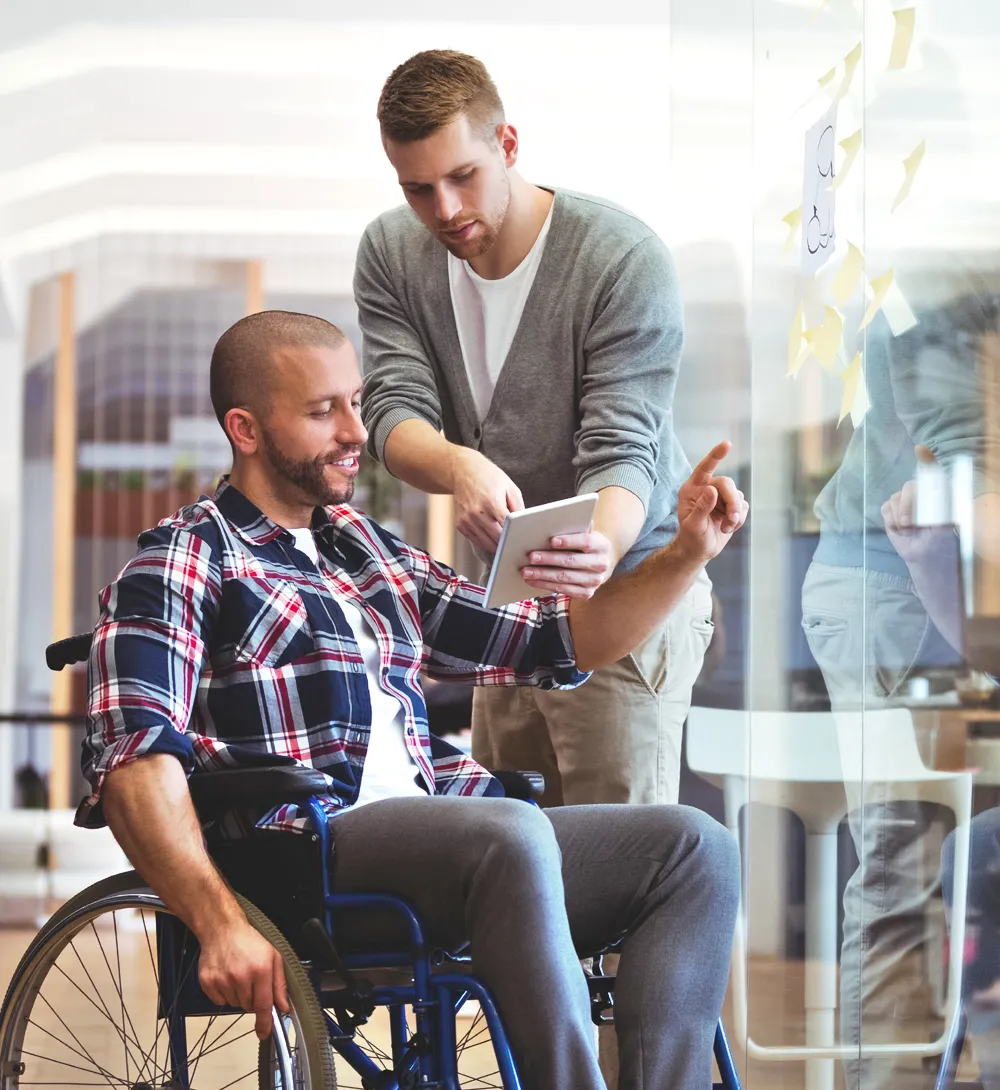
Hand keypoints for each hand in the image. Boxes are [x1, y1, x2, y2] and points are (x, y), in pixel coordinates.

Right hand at [198, 915, 289, 1039]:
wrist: (222, 929)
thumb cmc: (249, 941)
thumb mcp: (273, 957)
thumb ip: (279, 984)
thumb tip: (282, 1007)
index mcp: (260, 970)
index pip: (263, 1005)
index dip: (265, 1023)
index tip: (264, 1033)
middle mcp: (241, 977)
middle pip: (248, 1006)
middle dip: (252, 999)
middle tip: (251, 980)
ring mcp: (222, 980)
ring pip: (234, 1004)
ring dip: (238, 995)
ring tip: (238, 975)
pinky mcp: (208, 982)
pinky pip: (219, 1001)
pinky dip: (224, 994)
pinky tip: (226, 977)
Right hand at [452, 448, 523, 551]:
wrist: (463, 471)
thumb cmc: (488, 477)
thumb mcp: (510, 488)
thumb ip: (518, 508)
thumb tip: (523, 525)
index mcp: (492, 502)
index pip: (507, 528)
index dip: (515, 535)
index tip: (522, 539)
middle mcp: (477, 513)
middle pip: (497, 539)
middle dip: (507, 543)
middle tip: (515, 543)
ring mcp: (467, 520)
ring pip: (486, 544)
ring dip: (497, 545)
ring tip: (505, 542)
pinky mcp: (460, 524)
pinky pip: (476, 541)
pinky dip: (485, 542)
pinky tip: (492, 536)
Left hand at [520, 527, 612, 599]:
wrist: (597, 565)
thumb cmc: (584, 545)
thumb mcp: (584, 533)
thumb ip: (575, 526)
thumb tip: (557, 518)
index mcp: (602, 545)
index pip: (586, 542)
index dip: (569, 541)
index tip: (551, 541)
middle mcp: (601, 564)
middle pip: (571, 561)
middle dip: (549, 559)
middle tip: (531, 556)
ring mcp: (594, 581)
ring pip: (564, 577)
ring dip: (542, 574)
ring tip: (525, 571)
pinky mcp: (586, 593)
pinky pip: (562, 590)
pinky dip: (544, 585)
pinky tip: (532, 580)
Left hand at [674, 441, 747, 561]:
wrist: (698, 550)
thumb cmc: (690, 538)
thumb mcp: (693, 525)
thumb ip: (702, 507)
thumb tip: (712, 489)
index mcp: (692, 489)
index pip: (704, 468)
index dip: (716, 456)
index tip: (727, 444)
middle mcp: (706, 489)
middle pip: (727, 484)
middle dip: (732, 502)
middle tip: (731, 520)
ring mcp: (720, 497)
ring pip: (738, 495)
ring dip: (735, 514)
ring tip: (725, 528)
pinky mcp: (731, 506)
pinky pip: (744, 506)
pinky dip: (739, 519)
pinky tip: (728, 528)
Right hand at [882, 447, 955, 567]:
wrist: (922, 555)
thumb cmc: (938, 542)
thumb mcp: (945, 528)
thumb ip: (941, 514)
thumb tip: (936, 501)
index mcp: (938, 494)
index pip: (933, 472)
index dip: (926, 459)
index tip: (919, 450)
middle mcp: (921, 494)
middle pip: (909, 486)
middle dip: (907, 504)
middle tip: (908, 523)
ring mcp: (904, 500)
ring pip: (895, 498)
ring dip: (899, 515)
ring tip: (907, 529)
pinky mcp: (891, 509)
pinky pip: (885, 507)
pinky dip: (890, 519)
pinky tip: (898, 528)